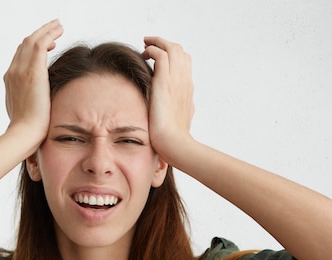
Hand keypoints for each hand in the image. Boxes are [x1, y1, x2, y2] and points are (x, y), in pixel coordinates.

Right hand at [3, 19, 63, 152]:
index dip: (33, 47)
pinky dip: (49, 34)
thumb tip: (38, 104)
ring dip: (46, 30)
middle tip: (54, 28)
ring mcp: (20, 70)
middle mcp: (13, 72)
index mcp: (11, 81)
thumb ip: (30, 102)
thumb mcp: (26, 113)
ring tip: (58, 25)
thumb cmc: (28, 130)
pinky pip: (40, 43)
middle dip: (40, 34)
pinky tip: (59, 31)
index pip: (20, 57)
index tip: (48, 45)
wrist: (24, 134)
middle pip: (25, 45)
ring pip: (32, 40)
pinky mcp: (33, 70)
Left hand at [143, 37, 194, 165]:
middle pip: (180, 51)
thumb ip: (178, 110)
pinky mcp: (165, 82)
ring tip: (145, 44)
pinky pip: (161, 54)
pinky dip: (152, 50)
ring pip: (172, 48)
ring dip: (157, 42)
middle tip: (149, 45)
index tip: (158, 56)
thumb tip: (177, 108)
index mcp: (187, 89)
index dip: (172, 55)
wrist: (174, 144)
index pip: (185, 62)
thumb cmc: (174, 139)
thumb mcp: (180, 121)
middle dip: (164, 44)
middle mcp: (184, 82)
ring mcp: (176, 80)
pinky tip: (143, 55)